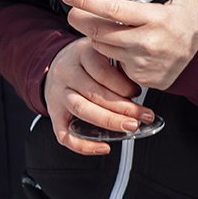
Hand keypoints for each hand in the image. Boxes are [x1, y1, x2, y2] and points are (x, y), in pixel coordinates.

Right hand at [43, 37, 154, 155]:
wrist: (56, 65)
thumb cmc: (88, 61)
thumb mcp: (104, 51)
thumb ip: (119, 65)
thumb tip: (143, 85)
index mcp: (81, 53)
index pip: (102, 71)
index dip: (123, 84)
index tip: (138, 91)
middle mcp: (67, 73)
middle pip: (94, 93)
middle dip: (123, 107)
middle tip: (144, 115)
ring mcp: (58, 94)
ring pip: (82, 110)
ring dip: (110, 121)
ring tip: (131, 126)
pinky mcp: (53, 113)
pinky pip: (63, 134)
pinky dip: (83, 145)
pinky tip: (104, 147)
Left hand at [62, 0, 197, 90]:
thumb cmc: (196, 26)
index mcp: (156, 19)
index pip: (112, 9)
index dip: (86, 1)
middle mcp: (146, 42)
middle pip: (98, 31)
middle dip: (79, 20)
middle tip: (72, 10)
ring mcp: (140, 62)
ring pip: (101, 47)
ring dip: (94, 35)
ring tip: (96, 25)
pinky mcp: (137, 76)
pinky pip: (112, 62)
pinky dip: (109, 51)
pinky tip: (114, 43)